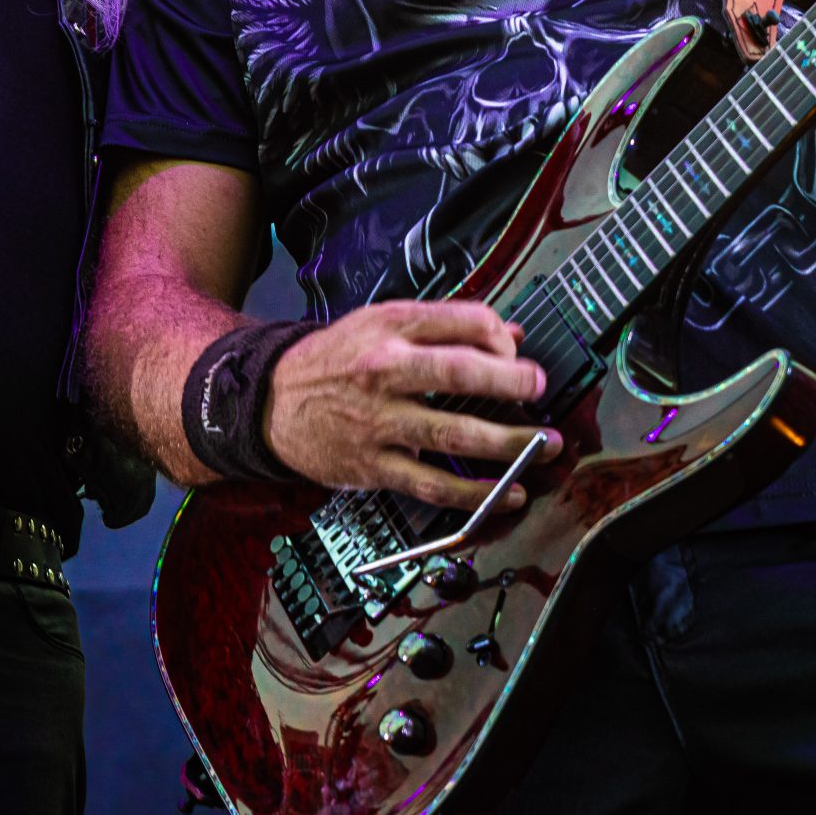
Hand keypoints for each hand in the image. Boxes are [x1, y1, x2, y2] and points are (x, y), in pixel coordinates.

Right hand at [264, 300, 555, 511]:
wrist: (272, 402)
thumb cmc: (335, 360)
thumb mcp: (382, 323)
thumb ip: (446, 326)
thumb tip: (512, 333)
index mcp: (391, 326)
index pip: (464, 321)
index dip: (503, 337)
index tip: (520, 355)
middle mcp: (385, 370)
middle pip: (461, 372)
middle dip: (513, 382)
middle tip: (540, 391)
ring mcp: (379, 421)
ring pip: (454, 434)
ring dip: (509, 443)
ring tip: (544, 447)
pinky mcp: (374, 465)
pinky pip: (434, 485)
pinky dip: (476, 494)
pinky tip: (509, 493)